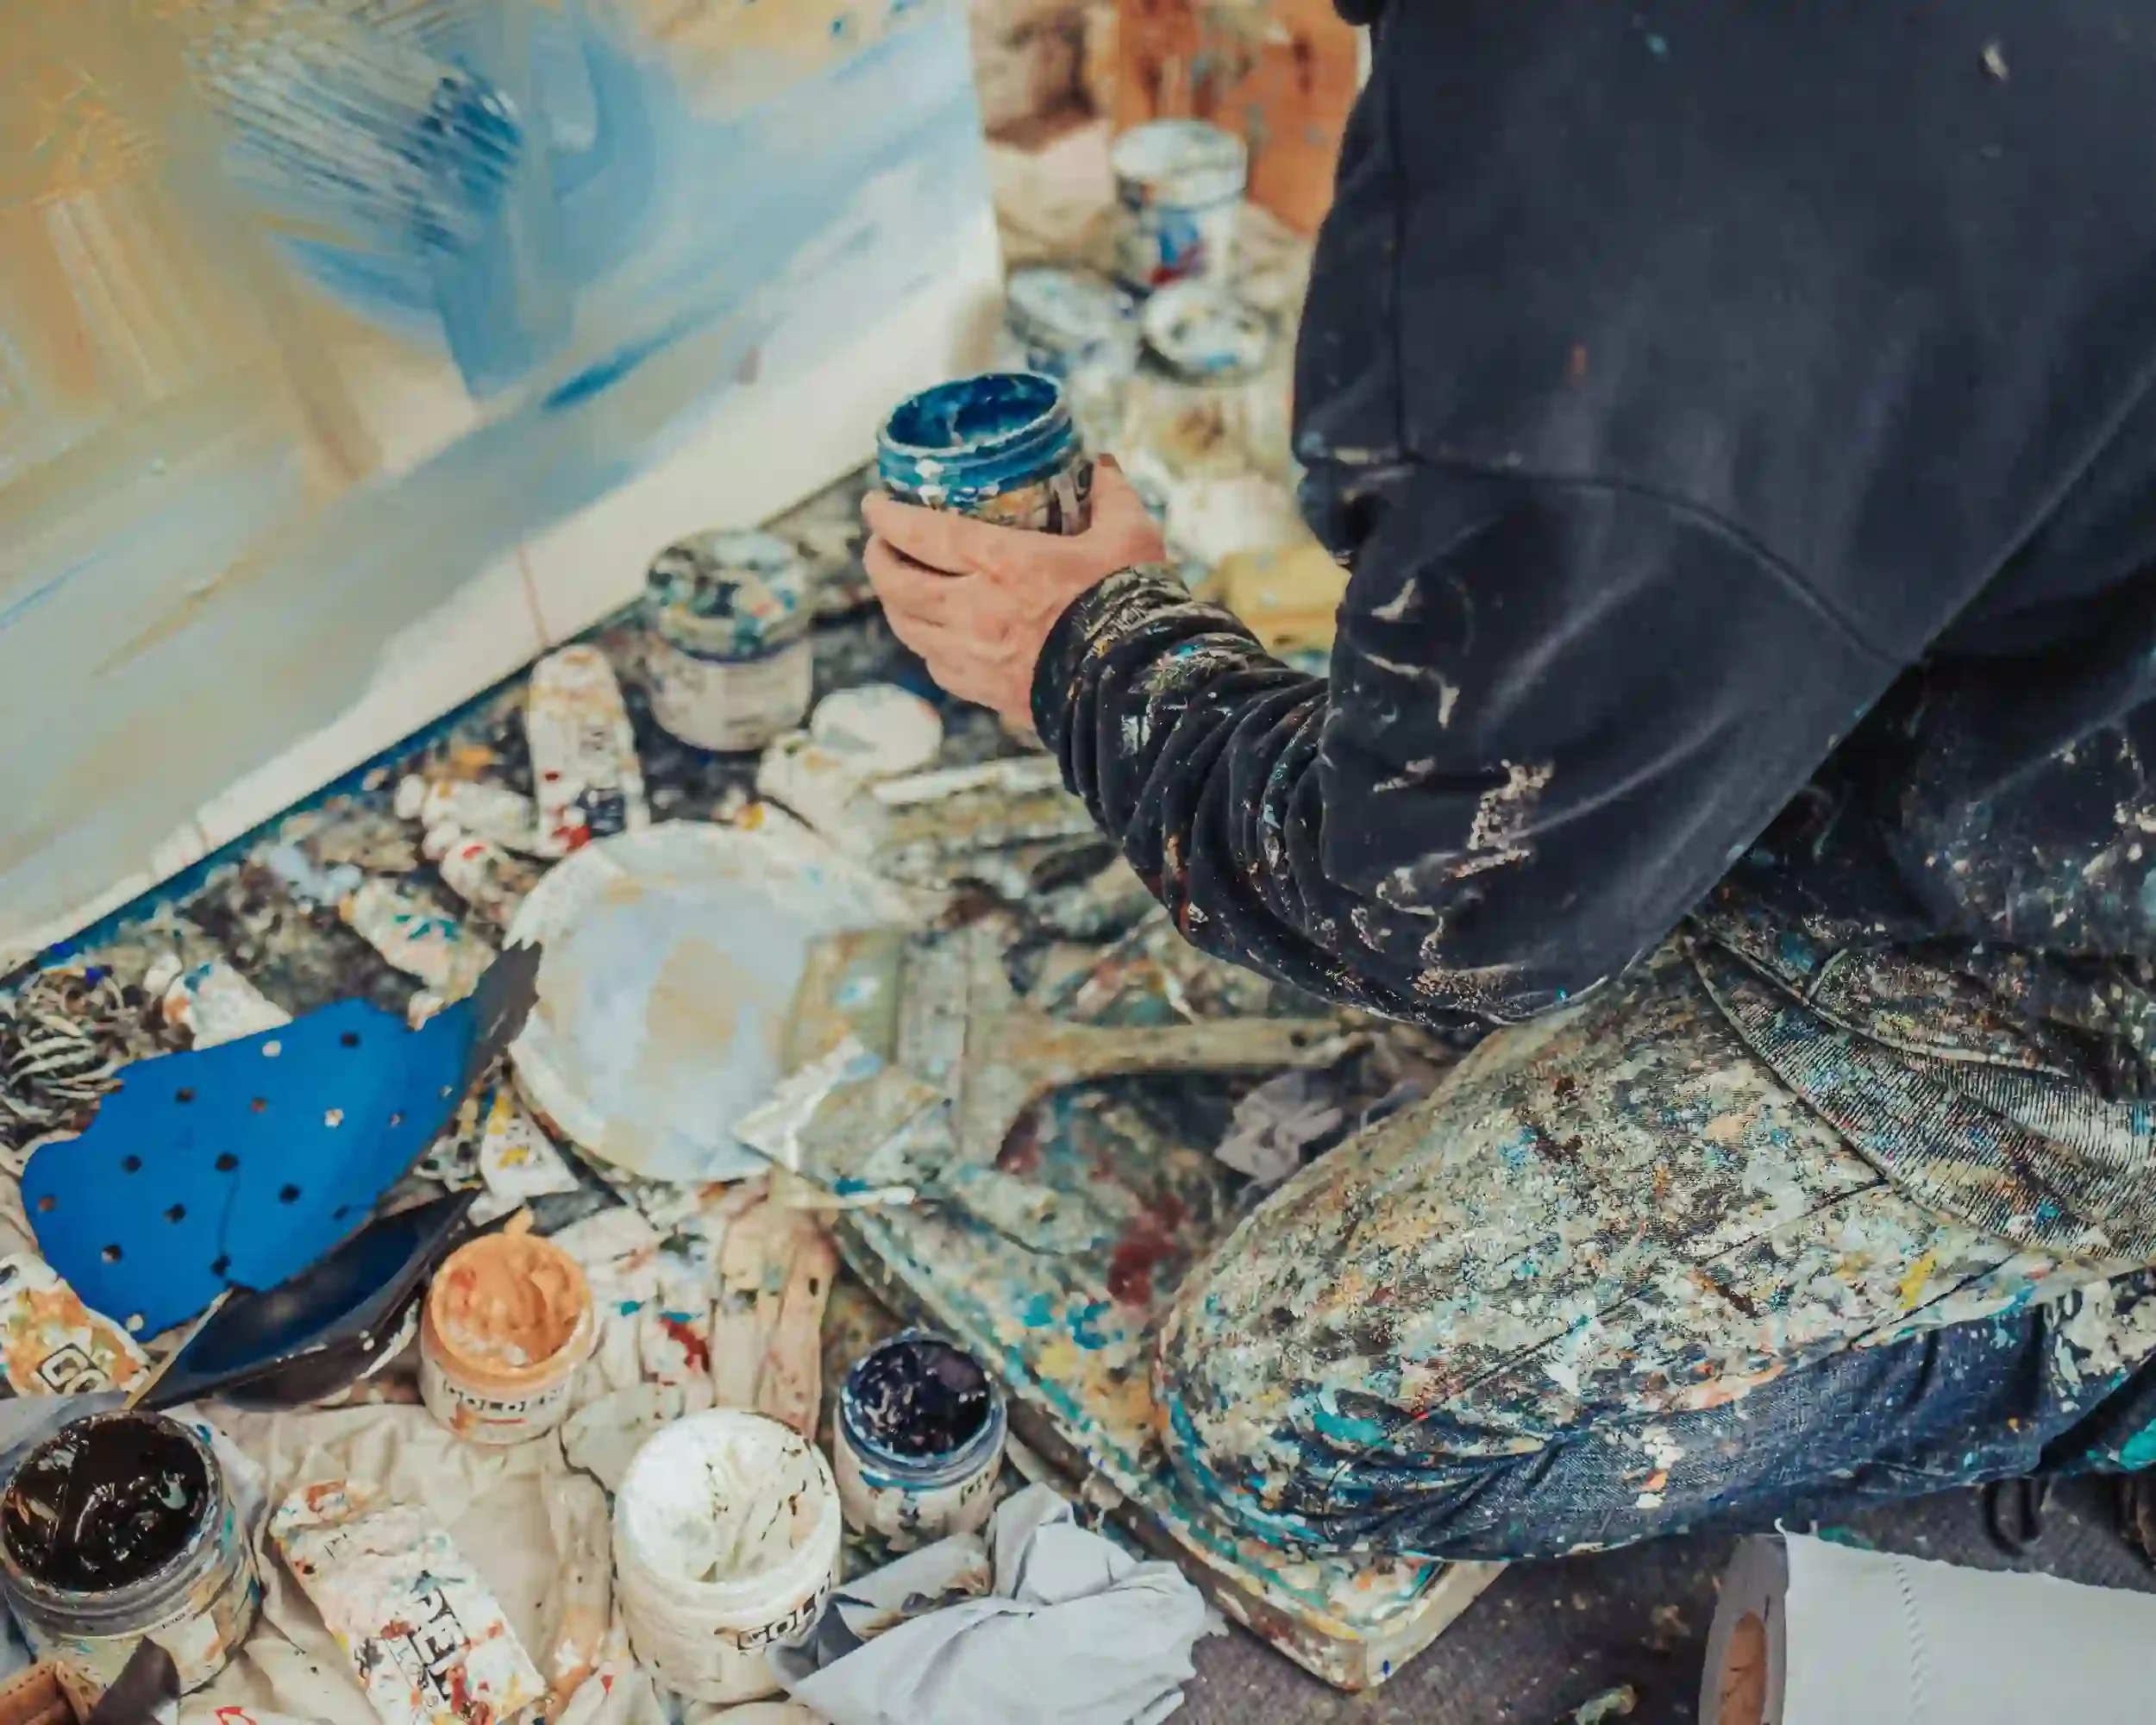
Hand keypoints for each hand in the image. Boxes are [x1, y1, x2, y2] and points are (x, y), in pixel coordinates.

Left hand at [861, 456, 1166, 729]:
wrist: (1137, 687)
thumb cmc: (1131, 604)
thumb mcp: (1129, 536)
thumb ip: (1111, 496)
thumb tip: (1103, 464)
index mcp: (1002, 562)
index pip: (920, 533)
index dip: (886, 517)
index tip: (874, 503)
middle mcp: (974, 609)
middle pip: (896, 584)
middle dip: (878, 560)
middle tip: (879, 544)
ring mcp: (974, 656)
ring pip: (907, 628)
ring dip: (894, 603)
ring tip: (898, 587)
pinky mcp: (985, 693)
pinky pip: (937, 666)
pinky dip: (927, 645)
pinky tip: (936, 637)